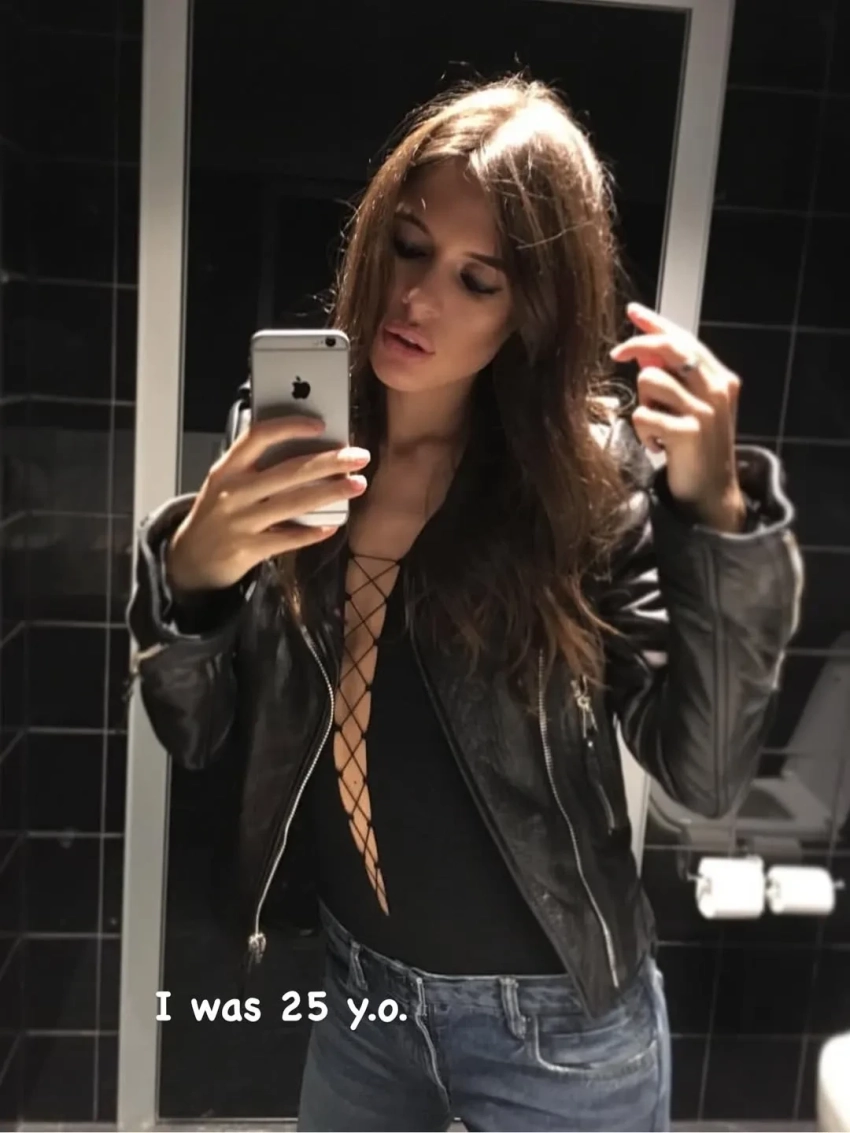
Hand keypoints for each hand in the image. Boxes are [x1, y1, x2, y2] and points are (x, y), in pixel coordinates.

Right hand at [167, 416, 369, 593]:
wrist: (190, 559)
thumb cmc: (216, 514)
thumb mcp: (224, 483)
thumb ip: (255, 467)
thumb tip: (307, 451)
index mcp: (227, 469)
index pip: (258, 436)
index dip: (290, 427)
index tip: (321, 425)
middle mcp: (233, 492)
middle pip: (288, 470)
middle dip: (329, 461)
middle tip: (359, 457)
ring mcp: (240, 521)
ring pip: (294, 503)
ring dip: (330, 493)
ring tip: (357, 485)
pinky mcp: (248, 549)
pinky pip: (287, 539)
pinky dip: (311, 532)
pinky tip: (332, 526)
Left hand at [610, 303, 745, 532]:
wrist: (712, 493)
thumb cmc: (696, 448)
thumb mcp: (690, 406)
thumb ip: (673, 377)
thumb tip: (640, 350)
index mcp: (719, 378)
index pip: (685, 338)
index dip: (656, 322)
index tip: (632, 312)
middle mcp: (716, 389)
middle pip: (668, 347)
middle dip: (637, 345)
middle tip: (616, 355)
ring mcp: (704, 411)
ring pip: (649, 380)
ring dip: (643, 403)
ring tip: (655, 426)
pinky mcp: (688, 433)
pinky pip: (644, 416)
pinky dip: (642, 432)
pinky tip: (657, 446)